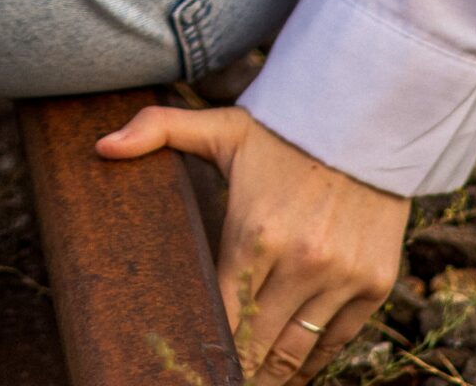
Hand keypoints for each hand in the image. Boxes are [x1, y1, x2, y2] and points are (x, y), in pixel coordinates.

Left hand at [96, 103, 407, 377]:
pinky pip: (338, 340)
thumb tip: (101, 146)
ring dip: (274, 373)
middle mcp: (300, 261)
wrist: (364, 116)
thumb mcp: (221, 127)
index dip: (209, 344)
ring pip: (298, 350)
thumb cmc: (284, 130)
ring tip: (253, 379)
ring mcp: (340, 276)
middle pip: (259, 342)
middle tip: (223, 377)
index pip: (223, 313)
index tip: (197, 362)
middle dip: (239, 367)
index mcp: (254, 231)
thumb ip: (157, 131)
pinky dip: (315, 359)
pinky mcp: (374, 284)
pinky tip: (294, 365)